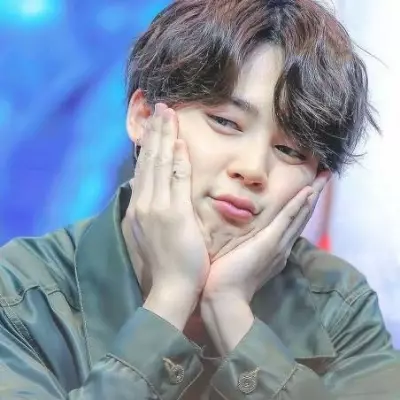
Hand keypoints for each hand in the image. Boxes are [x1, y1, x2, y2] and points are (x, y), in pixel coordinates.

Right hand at [126, 103, 209, 328]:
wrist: (170, 288)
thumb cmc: (165, 264)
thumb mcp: (150, 235)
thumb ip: (150, 212)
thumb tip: (150, 191)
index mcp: (138, 209)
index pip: (143, 169)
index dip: (148, 145)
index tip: (154, 126)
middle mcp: (143, 204)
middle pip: (148, 161)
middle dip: (155, 132)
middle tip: (161, 108)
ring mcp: (156, 208)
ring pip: (159, 164)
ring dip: (164, 137)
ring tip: (168, 114)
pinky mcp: (173, 213)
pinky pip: (175, 180)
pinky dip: (177, 159)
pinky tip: (180, 141)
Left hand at [202, 171, 330, 303]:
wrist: (224, 298)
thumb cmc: (224, 279)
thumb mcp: (239, 258)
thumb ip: (245, 246)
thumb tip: (242, 236)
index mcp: (274, 250)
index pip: (291, 223)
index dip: (301, 205)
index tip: (309, 189)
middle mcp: (282, 246)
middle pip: (301, 216)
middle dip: (313, 196)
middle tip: (324, 177)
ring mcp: (278, 244)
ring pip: (299, 215)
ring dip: (312, 195)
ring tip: (323, 177)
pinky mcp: (270, 243)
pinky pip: (287, 219)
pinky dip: (298, 205)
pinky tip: (308, 191)